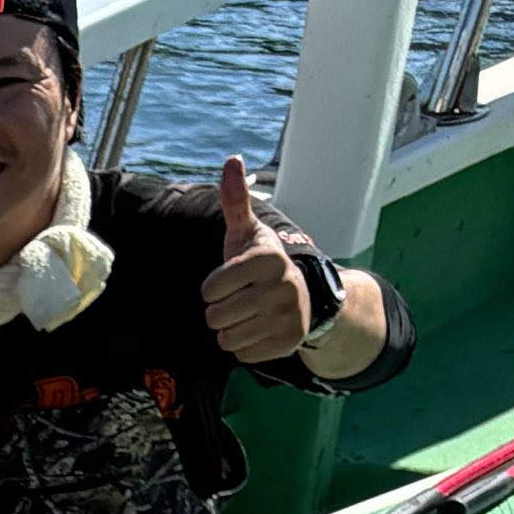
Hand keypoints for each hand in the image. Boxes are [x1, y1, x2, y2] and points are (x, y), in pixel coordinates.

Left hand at [200, 156, 312, 366]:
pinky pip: (241, 355)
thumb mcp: (246, 234)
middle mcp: (281, 287)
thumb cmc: (260, 264)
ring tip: (249, 314)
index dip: (213, 288)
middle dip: (220, 311)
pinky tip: (260, 329)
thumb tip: (232, 158)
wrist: (304, 296)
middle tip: (239, 300)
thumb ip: (235, 201)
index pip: (210, 290)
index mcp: (267, 259)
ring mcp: (288, 317)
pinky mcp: (288, 343)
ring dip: (230, 330)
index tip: (230, 280)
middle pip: (215, 317)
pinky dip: (245, 346)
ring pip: (226, 339)